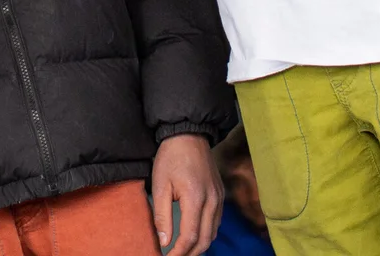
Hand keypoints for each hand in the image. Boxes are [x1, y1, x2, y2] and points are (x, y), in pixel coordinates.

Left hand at [151, 133, 221, 255]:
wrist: (189, 135)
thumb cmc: (171, 157)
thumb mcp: (160, 184)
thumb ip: (162, 215)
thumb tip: (163, 241)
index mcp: (195, 198)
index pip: (190, 237)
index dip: (179, 253)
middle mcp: (212, 201)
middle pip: (205, 240)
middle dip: (190, 254)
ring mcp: (219, 198)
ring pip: (213, 233)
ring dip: (199, 246)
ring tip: (182, 251)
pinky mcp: (220, 195)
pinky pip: (216, 222)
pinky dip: (206, 234)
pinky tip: (194, 236)